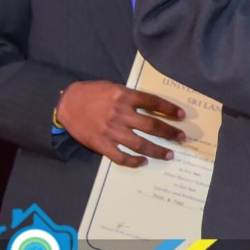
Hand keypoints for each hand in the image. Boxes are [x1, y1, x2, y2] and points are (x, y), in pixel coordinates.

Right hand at [55, 81, 185, 166]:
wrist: (66, 104)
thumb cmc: (92, 93)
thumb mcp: (114, 87)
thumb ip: (131, 97)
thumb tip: (153, 106)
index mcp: (125, 96)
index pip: (154, 102)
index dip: (170, 109)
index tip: (182, 116)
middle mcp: (120, 114)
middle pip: (152, 125)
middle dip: (169, 132)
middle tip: (182, 138)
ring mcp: (111, 130)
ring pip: (140, 143)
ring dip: (157, 150)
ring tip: (169, 154)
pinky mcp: (101, 144)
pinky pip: (120, 156)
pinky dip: (133, 161)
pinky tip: (142, 162)